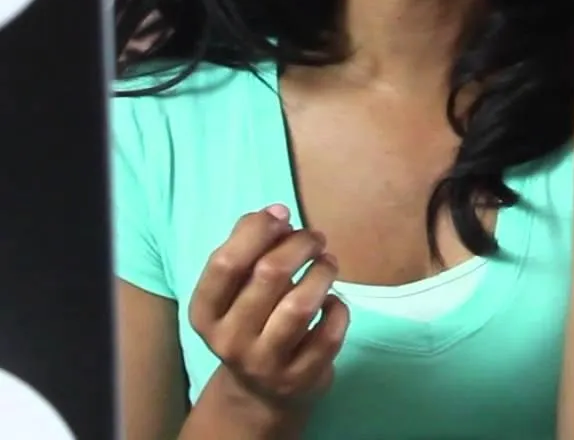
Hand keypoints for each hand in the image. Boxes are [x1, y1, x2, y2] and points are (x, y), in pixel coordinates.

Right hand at [186, 204, 347, 416]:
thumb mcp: (236, 289)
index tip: (282, 215)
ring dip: (322, 272)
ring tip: (328, 262)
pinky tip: (333, 301)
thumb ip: (249, 247)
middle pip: (269, 275)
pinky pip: (330, 331)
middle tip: (315, 238)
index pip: (226, 262)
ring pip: (301, 304)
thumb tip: (277, 211)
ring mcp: (265, 363)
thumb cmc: (251, 320)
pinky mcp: (301, 377)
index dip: (258, 230)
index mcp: (205, 312)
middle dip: (300, 244)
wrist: (259, 392)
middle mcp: (229, 340)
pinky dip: (339, 308)